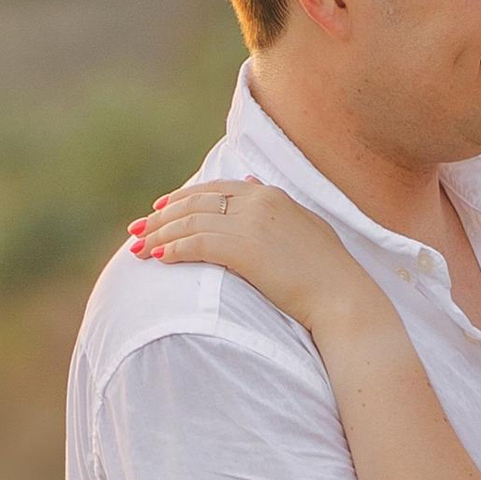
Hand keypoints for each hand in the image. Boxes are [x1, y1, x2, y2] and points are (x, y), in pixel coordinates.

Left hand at [129, 178, 374, 333]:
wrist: (343, 297)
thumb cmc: (330, 273)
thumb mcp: (306, 227)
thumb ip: (277, 206)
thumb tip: (252, 182)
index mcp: (270, 195)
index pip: (214, 189)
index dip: (183, 198)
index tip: (161, 209)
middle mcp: (256, 202)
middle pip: (194, 202)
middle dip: (161, 216)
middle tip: (137, 229)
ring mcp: (249, 224)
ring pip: (189, 222)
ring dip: (159, 235)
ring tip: (138, 248)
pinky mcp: (242, 249)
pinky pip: (195, 244)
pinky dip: (171, 250)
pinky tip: (158, 259)